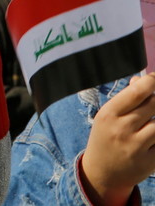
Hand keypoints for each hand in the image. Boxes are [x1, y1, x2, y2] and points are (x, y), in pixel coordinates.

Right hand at [80, 73, 154, 205]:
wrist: (102, 173)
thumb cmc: (106, 138)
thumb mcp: (108, 117)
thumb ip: (125, 100)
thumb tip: (140, 80)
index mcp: (109, 114)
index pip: (138, 92)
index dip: (152, 81)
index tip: (154, 78)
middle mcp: (122, 129)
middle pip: (154, 104)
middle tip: (152, 102)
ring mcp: (137, 147)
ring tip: (147, 124)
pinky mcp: (150, 161)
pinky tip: (149, 139)